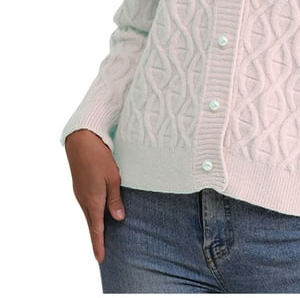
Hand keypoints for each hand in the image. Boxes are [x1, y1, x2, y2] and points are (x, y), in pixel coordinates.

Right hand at [65, 129, 124, 262]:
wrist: (81, 141)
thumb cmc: (100, 158)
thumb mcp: (113, 178)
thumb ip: (115, 199)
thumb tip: (118, 219)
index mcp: (93, 200)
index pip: (96, 229)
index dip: (99, 244)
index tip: (101, 258)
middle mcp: (84, 200)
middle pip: (92, 223)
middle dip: (98, 238)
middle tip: (103, 251)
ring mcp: (80, 193)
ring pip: (90, 214)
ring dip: (96, 225)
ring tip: (104, 236)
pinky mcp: (81, 187)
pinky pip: (88, 205)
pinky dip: (94, 213)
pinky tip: (100, 214)